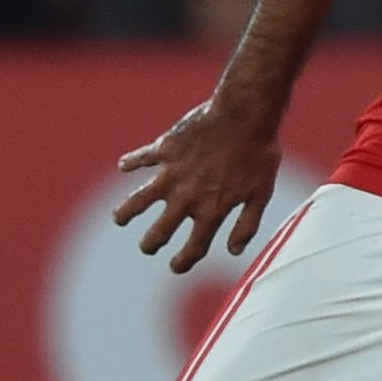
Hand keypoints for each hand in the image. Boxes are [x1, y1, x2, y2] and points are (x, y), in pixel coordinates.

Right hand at [112, 93, 282, 271]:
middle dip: (151, 244)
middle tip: (147, 247)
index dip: (183, 262)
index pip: (193, 248)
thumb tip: (233, 251)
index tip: (176, 266)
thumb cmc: (259, 152)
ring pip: (139, 200)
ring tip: (119, 219)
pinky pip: (141, 158)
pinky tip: (123, 166)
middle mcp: (187, 197)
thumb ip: (247, 224)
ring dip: (126, 212)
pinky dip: (130, 162)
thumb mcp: (262, 193)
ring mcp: (173, 173)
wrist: (245, 113)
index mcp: (212, 210)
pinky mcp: (165, 149)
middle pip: (160, 231)